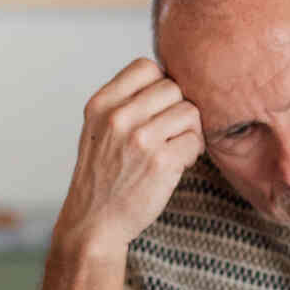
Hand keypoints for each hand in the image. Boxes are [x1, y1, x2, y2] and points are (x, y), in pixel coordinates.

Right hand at [51, 59, 203, 254]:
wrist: (93, 223)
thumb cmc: (102, 176)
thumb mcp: (98, 129)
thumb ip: (125, 102)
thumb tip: (170, 78)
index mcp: (101, 104)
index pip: (146, 67)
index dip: (160, 84)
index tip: (158, 108)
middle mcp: (118, 117)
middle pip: (172, 88)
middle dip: (178, 109)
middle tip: (170, 133)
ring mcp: (140, 139)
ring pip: (189, 111)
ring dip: (189, 131)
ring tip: (175, 149)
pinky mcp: (161, 162)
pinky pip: (196, 140)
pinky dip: (193, 152)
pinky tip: (178, 164)